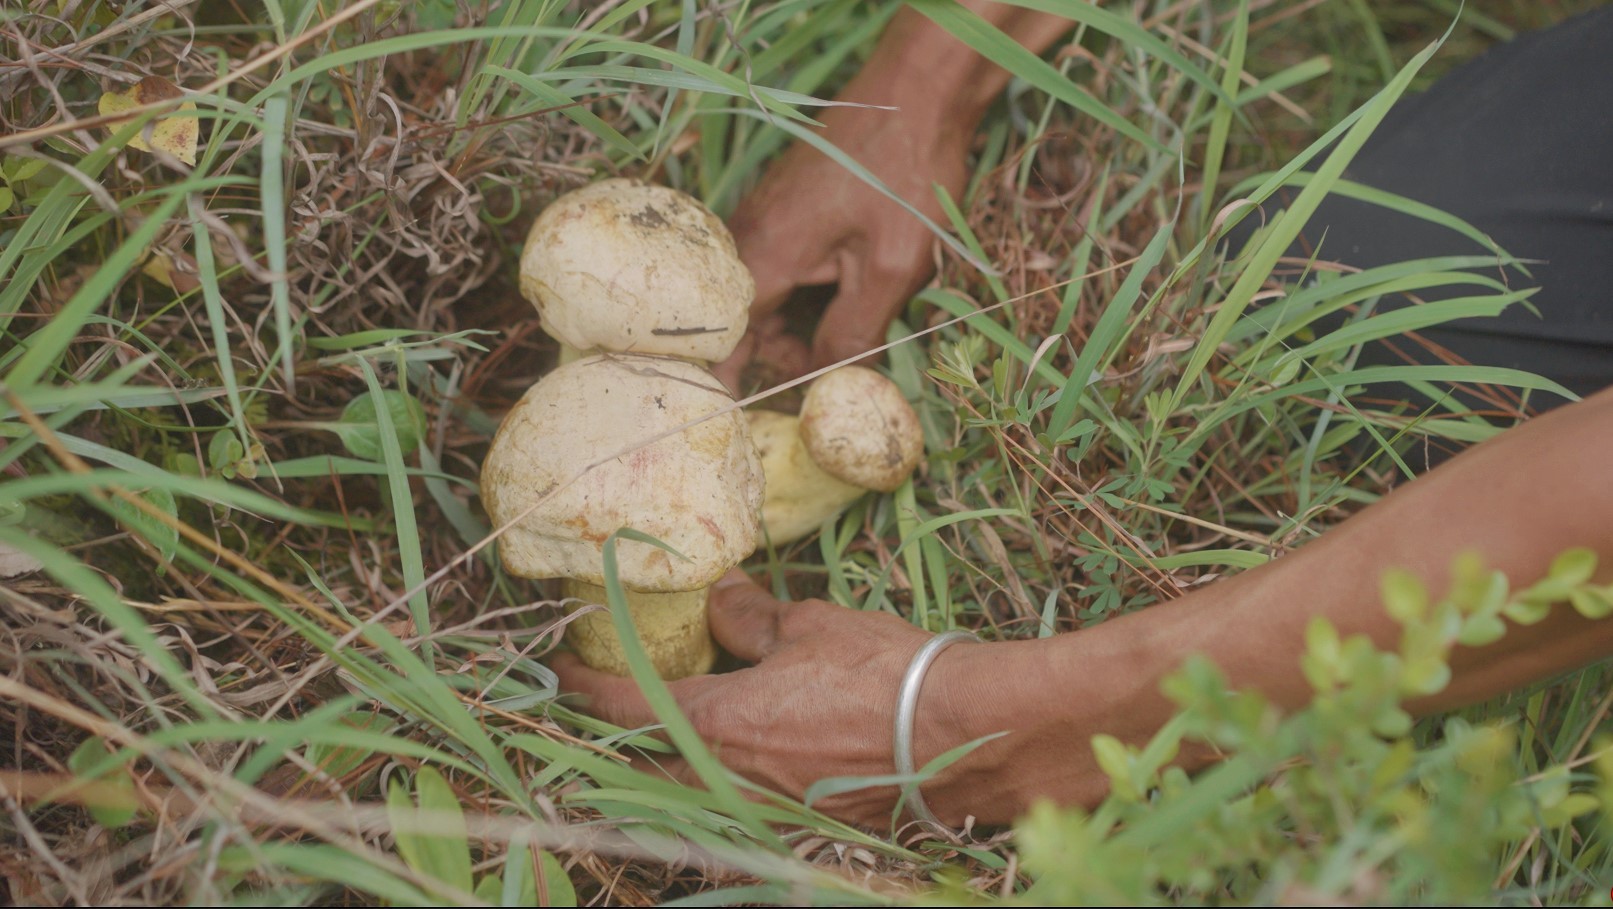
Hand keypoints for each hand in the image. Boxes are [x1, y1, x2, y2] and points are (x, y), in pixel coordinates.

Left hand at [553, 571, 1045, 828]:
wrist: (963, 734)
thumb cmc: (884, 672)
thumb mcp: (811, 627)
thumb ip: (753, 617)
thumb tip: (722, 597)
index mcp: (715, 723)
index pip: (623, 706)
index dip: (583, 687)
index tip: (557, 668)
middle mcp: (726, 779)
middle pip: (637, 769)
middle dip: (609, 741)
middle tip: (598, 708)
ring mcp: (762, 810)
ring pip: (683, 796)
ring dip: (658, 767)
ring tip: (654, 735)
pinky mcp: (800, 825)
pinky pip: (732, 808)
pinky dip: (711, 787)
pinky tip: (724, 765)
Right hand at [714, 70, 972, 393]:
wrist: (919, 93)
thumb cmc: (904, 172)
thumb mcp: (891, 267)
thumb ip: (854, 331)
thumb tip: (831, 382)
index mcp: (763, 257)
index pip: (723, 346)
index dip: (732, 393)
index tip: (744, 429)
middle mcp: (750, 239)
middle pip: (748, 327)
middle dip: (789, 358)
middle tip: (842, 376)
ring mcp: (767, 221)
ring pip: (770, 300)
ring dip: (807, 325)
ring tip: (863, 324)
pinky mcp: (789, 211)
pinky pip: (786, 270)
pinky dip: (814, 292)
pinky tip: (857, 287)